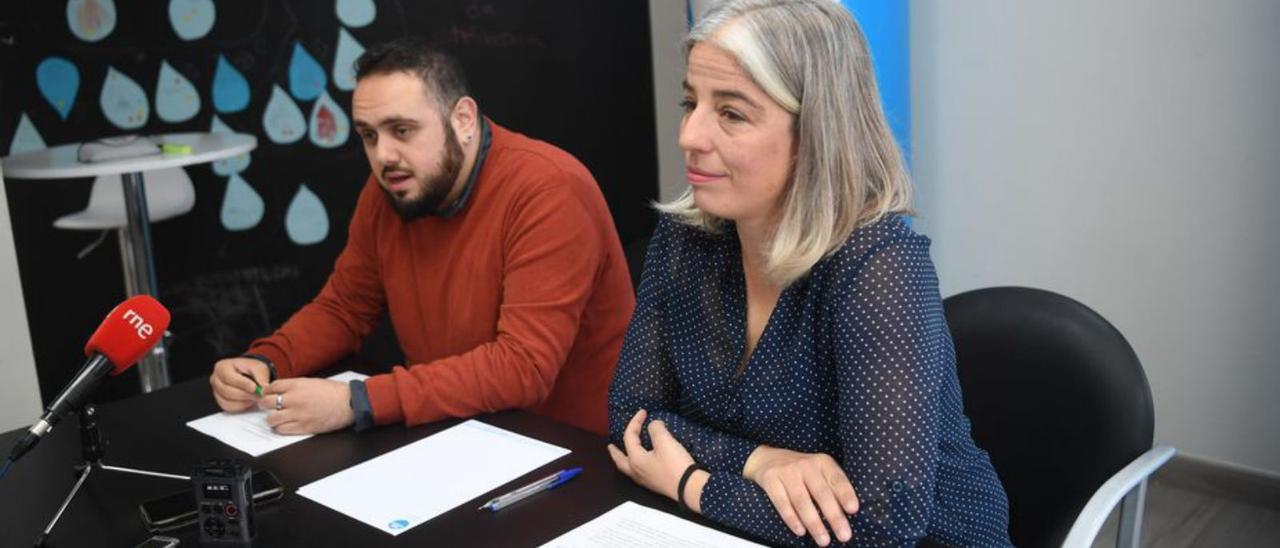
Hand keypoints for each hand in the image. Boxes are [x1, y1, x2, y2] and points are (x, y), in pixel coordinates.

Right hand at [210, 357, 268, 412]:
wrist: (247, 373)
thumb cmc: (250, 368)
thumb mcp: (258, 367)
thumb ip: (261, 377)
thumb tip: (264, 389)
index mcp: (222, 367)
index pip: (229, 377)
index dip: (242, 384)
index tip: (254, 388)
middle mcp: (216, 380)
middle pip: (227, 391)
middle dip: (245, 395)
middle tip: (259, 395)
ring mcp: (216, 392)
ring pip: (228, 402)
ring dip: (244, 402)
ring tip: (256, 398)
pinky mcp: (220, 401)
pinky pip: (229, 408)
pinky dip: (241, 406)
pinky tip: (250, 401)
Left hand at [257, 378, 354, 433]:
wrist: (349, 403)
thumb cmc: (334, 392)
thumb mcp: (312, 382)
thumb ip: (295, 386)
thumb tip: (282, 391)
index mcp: (297, 385)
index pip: (272, 387)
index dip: (266, 391)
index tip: (266, 393)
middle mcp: (294, 399)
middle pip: (267, 402)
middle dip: (264, 404)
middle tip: (266, 406)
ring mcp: (298, 414)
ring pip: (271, 419)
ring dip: (271, 418)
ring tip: (275, 418)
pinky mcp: (303, 427)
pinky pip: (282, 430)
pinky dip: (280, 428)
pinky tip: (284, 426)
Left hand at [606, 409, 703, 505]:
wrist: (689, 487)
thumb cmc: (675, 464)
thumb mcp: (665, 441)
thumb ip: (656, 429)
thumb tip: (653, 425)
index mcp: (635, 459)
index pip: (629, 437)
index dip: (635, 422)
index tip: (643, 412)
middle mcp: (636, 471)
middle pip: (620, 460)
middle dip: (614, 452)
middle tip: (610, 446)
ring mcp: (645, 480)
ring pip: (628, 468)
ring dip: (624, 459)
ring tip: (624, 454)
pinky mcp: (655, 484)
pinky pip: (638, 472)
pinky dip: (635, 464)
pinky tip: (643, 462)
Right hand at [743, 445, 858, 545]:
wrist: (767, 459)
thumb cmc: (801, 471)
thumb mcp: (819, 471)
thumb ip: (831, 487)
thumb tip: (847, 515)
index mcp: (822, 462)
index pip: (837, 479)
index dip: (845, 494)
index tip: (853, 510)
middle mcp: (806, 464)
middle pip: (821, 493)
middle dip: (834, 516)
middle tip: (844, 536)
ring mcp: (787, 472)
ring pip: (802, 501)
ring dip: (814, 523)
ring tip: (824, 540)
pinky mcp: (770, 480)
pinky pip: (782, 503)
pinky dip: (792, 519)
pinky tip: (801, 531)